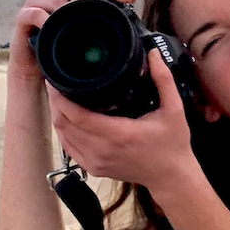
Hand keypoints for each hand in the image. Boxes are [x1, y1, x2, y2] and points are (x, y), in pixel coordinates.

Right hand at [9, 0, 140, 84]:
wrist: (39, 68)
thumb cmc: (68, 46)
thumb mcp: (92, 28)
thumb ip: (111, 8)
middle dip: (90, 3)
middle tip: (101, 23)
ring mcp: (38, 2)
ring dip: (68, 14)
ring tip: (78, 30)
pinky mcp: (23, 16)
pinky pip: (34, 12)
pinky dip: (45, 20)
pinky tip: (54, 30)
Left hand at [48, 49, 197, 195]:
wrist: (171, 177)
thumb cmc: (173, 143)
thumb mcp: (174, 109)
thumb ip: (163, 79)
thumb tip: (153, 52)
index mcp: (119, 134)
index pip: (77, 115)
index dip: (60, 97)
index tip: (55, 79)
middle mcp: (103, 150)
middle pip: (64, 124)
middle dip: (55, 102)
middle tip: (55, 83)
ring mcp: (96, 162)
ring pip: (63, 136)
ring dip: (58, 116)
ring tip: (59, 97)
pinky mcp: (94, 169)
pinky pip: (69, 149)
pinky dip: (64, 132)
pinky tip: (66, 119)